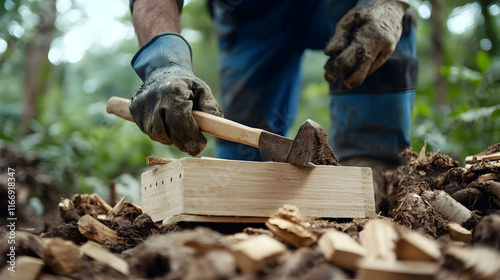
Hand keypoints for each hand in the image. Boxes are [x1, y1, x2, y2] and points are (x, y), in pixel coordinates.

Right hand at [129, 33, 222, 155]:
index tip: (202, 146)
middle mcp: (154, 97)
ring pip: (156, 135)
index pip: (180, 120)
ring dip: (171, 139)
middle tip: (195, 146)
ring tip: (180, 132)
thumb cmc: (187, 85)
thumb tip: (218, 125)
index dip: (191, 136)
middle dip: (183, 142)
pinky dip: (160, 134)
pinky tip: (168, 126)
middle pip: (167, 131)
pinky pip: (148, 131)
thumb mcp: (203, 90)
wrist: (163, 72)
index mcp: (173, 90)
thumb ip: (211, 108)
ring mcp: (142, 104)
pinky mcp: (134, 110)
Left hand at [324, 0, 406, 88]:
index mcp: (369, 35)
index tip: (326, 70)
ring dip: (351, 76)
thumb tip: (328, 53)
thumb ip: (339, 36)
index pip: (349, 58)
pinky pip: (372, 68)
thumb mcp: (351, 18)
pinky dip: (359, 69)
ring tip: (340, 71)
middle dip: (344, 80)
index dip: (335, 67)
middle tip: (330, 78)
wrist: (393, 8)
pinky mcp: (388, 54)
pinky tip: (352, 64)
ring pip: (366, 73)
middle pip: (360, 72)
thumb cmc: (368, 13)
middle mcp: (380, 46)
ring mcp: (386, 51)